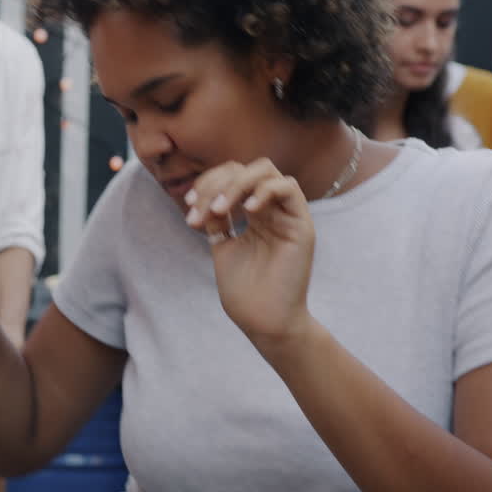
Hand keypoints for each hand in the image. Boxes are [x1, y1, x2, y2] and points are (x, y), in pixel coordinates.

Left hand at [184, 158, 315, 342]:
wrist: (264, 322)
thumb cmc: (245, 293)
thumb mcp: (222, 247)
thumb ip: (216, 219)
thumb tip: (202, 196)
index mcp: (253, 215)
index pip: (231, 178)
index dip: (208, 184)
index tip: (189, 206)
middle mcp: (271, 211)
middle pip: (245, 168)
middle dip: (217, 182)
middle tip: (203, 210)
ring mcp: (287, 215)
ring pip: (265, 170)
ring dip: (237, 184)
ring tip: (221, 210)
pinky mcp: (302, 225)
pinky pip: (289, 188)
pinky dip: (264, 191)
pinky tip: (247, 211)